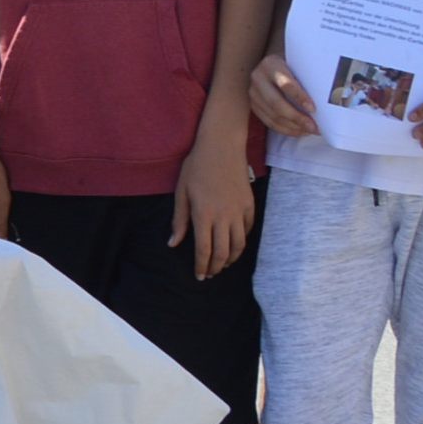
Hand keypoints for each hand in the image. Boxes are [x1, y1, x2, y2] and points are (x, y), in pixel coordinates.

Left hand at [173, 127, 256, 277]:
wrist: (221, 147)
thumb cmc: (196, 167)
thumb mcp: (181, 192)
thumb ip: (178, 220)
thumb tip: (173, 244)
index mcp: (203, 214)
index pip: (204, 250)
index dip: (201, 266)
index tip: (199, 276)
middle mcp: (223, 217)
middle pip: (222, 252)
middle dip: (216, 267)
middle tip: (210, 274)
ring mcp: (239, 211)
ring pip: (239, 245)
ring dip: (230, 258)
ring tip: (222, 264)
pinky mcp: (249, 205)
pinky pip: (248, 230)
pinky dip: (241, 242)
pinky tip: (234, 244)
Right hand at [246, 48, 318, 139]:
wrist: (274, 64)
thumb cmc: (293, 64)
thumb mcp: (299, 63)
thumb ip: (308, 75)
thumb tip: (336, 93)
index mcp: (270, 64)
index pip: (285, 84)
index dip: (299, 97)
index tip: (313, 108)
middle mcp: (258, 78)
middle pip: (276, 103)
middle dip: (296, 117)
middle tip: (314, 127)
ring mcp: (253, 93)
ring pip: (272, 115)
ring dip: (292, 126)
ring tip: (309, 131)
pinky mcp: (254, 105)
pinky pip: (269, 122)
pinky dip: (285, 129)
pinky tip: (299, 131)